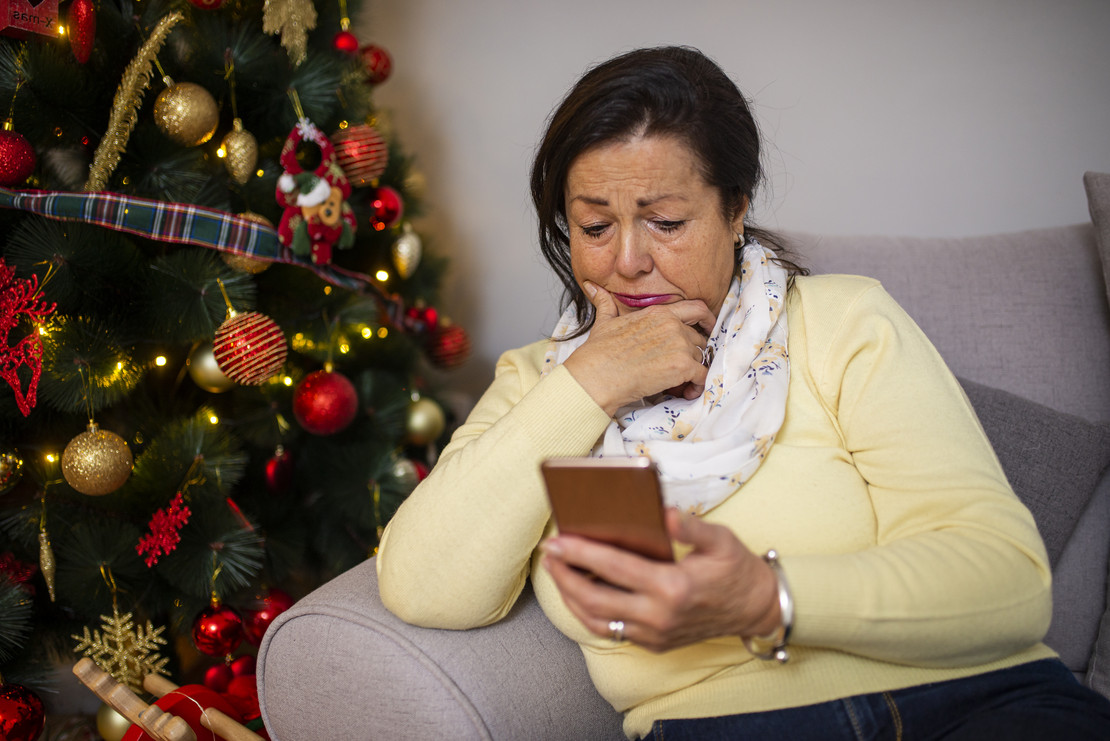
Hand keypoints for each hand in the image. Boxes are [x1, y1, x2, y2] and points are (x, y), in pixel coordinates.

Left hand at [540, 509, 781, 651]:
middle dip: (565, 576)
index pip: (614, 569)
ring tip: (556, 572)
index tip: (558, 541)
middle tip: (548, 555)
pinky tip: (579, 593)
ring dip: (571, 597)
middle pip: (596, 599)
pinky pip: (612, 631)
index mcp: (673, 587)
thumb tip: (664, 512)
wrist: (757, 609)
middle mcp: (660, 616)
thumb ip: (691, 526)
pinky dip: (589, 614)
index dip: (581, 553)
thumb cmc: (737, 570)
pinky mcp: (655, 643)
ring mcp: (655, 634)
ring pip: (598, 621)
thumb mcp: (721, 540)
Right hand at [562, 282, 716, 415]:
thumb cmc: (599, 352)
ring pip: (701, 357)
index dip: (707, 320)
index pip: (696, 309)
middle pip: (699, 338)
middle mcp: (673, 325)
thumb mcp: (604, 322)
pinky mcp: (683, 365)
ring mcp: (680, 344)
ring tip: (679, 382)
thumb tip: (592, 287)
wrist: (597, 375)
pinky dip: (697, 385)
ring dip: (693, 370)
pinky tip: (685, 391)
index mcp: (659, 313)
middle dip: (693, 353)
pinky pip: (702, 375)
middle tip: (681, 367)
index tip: (708, 329)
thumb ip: (606, 304)